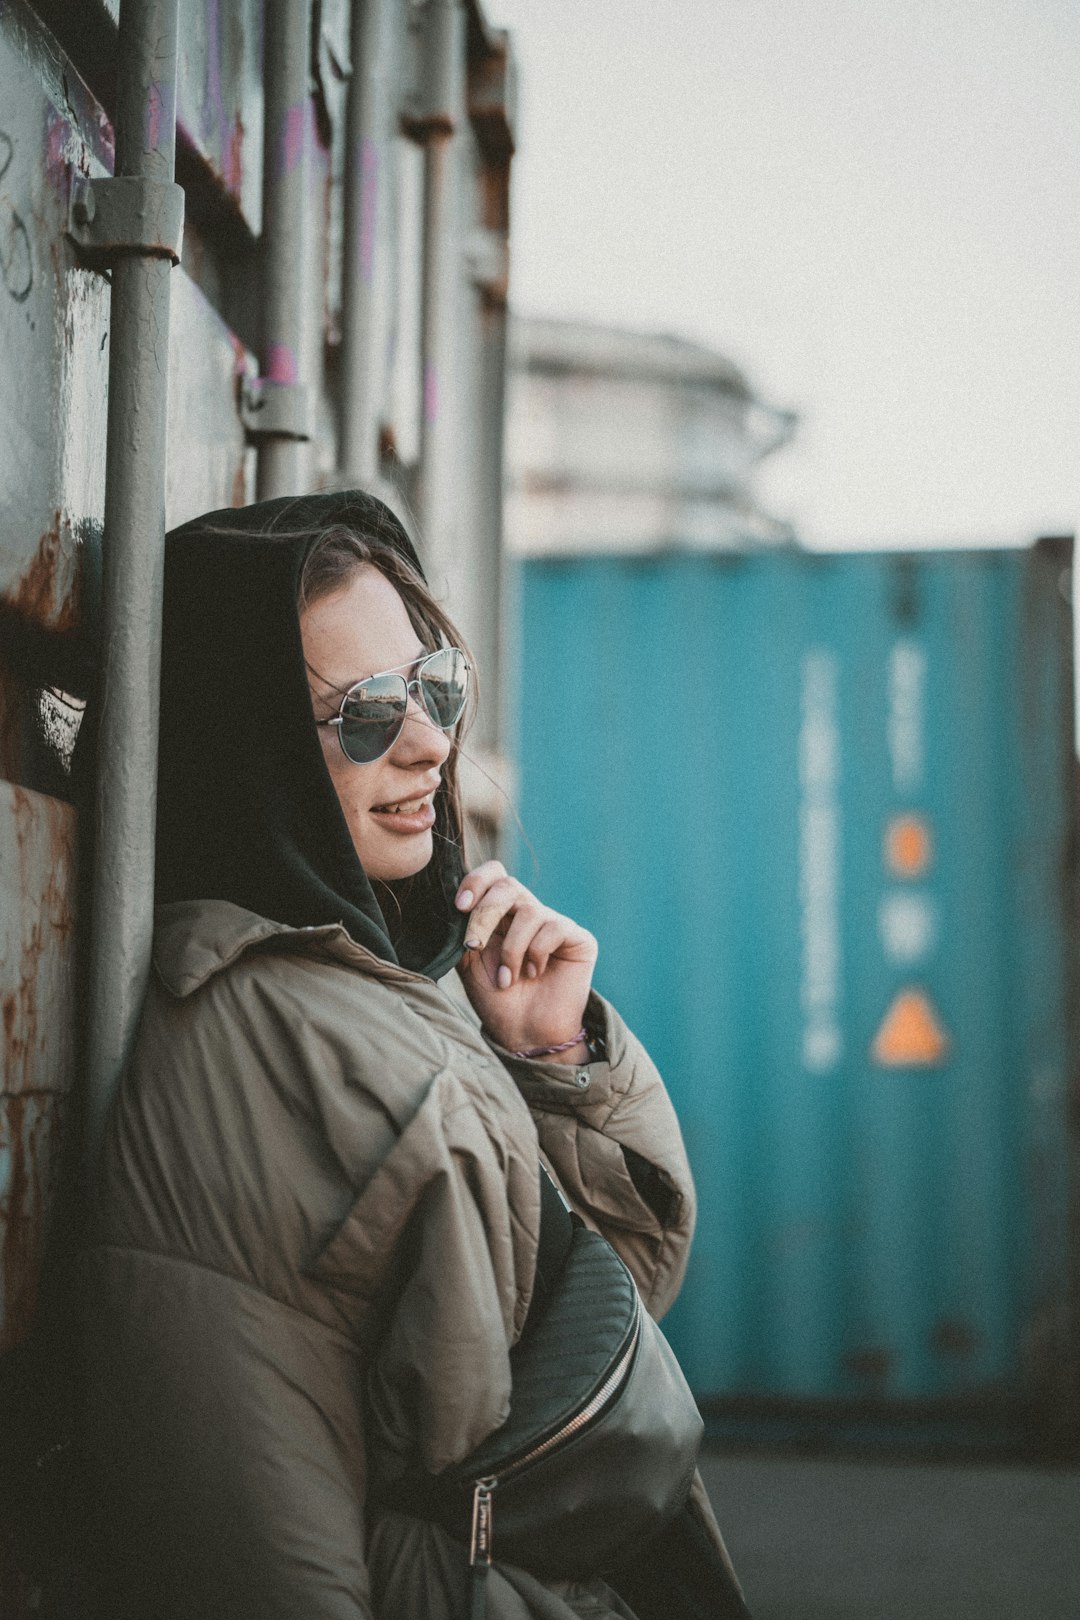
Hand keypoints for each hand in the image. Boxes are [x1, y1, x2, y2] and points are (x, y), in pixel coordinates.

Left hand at [454, 861, 597, 1057]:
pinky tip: (535, 974)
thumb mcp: (470, 963)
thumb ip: (464, 930)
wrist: (525, 1035)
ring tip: (507, 978)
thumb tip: (457, 905)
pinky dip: (536, 954)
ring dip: (510, 948)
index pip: (494, 874)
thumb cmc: (497, 1001)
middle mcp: (528, 914)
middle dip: (485, 914)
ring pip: (528, 910)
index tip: (460, 907)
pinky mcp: (578, 938)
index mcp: (502, 914)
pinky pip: (552, 928)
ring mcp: (554, 924)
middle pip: (508, 885)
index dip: (476, 881)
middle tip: (474, 945)